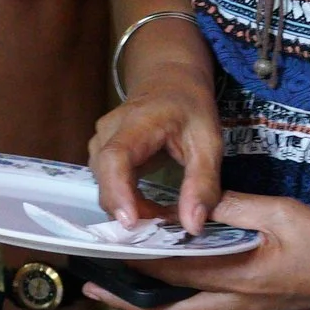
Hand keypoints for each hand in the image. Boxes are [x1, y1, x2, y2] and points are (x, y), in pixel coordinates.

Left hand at [84, 192, 309, 309]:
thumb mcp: (277, 212)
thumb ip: (229, 208)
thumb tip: (187, 204)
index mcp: (238, 277)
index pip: (171, 269)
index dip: (134, 257)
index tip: (102, 244)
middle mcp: (235, 303)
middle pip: (168, 307)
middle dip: (127, 296)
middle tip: (91, 283)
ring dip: (150, 301)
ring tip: (117, 285)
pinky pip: (206, 308)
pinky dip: (180, 298)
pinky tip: (168, 283)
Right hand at [90, 87, 224, 231]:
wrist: (168, 80)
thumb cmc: (190, 107)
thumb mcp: (208, 142)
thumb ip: (202, 184)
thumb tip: (192, 226)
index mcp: (137, 123)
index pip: (115, 158)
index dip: (118, 191)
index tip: (130, 222)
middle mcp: (109, 132)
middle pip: (104, 176)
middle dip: (127, 209)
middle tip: (159, 229)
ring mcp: (101, 142)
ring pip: (104, 184)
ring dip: (128, 207)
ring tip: (159, 217)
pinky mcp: (103, 153)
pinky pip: (109, 183)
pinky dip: (127, 201)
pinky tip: (149, 208)